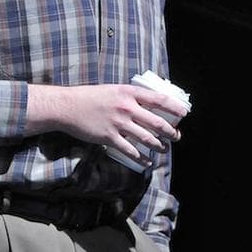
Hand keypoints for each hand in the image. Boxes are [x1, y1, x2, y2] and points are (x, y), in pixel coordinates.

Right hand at [26, 83, 186, 165]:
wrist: (67, 106)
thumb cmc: (90, 97)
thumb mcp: (114, 90)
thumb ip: (130, 96)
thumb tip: (148, 104)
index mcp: (129, 93)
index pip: (159, 99)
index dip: (174, 107)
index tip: (184, 113)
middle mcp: (127, 107)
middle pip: (157, 122)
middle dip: (170, 131)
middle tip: (176, 136)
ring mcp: (118, 123)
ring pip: (146, 138)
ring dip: (159, 145)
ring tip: (164, 149)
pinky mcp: (109, 137)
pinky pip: (130, 150)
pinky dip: (141, 158)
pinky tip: (147, 161)